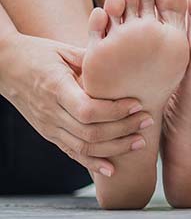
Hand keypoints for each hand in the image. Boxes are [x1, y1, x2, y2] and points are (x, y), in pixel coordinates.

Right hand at [0, 34, 151, 176]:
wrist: (4, 66)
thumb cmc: (38, 53)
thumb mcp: (63, 50)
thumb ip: (90, 59)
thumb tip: (122, 60)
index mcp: (55, 89)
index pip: (88, 110)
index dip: (115, 112)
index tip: (137, 105)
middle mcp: (51, 112)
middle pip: (91, 132)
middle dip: (124, 130)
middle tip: (147, 121)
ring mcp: (48, 127)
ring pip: (84, 146)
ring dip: (115, 148)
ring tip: (139, 142)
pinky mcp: (48, 134)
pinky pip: (72, 153)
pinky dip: (92, 162)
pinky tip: (112, 168)